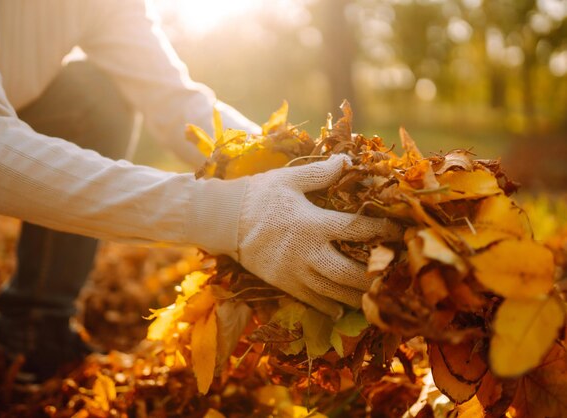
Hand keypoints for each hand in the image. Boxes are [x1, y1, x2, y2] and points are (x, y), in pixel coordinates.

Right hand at [237, 154, 401, 317]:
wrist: (224, 220)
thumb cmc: (260, 195)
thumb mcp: (289, 179)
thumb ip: (320, 173)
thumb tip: (348, 161)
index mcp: (313, 223)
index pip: (356, 229)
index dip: (382, 231)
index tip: (400, 233)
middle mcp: (307, 252)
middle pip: (350, 271)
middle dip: (375, 276)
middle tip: (394, 276)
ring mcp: (295, 272)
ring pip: (334, 292)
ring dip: (358, 296)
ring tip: (376, 297)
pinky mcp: (284, 284)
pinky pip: (312, 301)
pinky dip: (330, 307)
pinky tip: (343, 309)